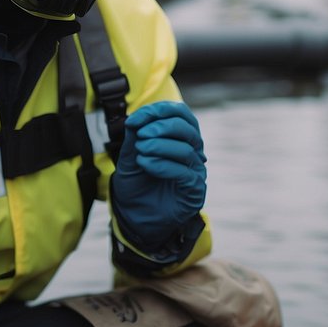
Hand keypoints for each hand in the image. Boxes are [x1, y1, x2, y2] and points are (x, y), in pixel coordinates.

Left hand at [112, 101, 206, 249]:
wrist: (134, 215)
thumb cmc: (136, 183)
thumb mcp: (131, 154)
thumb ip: (136, 135)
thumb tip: (138, 118)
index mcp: (181, 137)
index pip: (180, 113)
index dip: (158, 111)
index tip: (134, 120)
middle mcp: (193, 151)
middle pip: (188, 128)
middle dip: (162, 126)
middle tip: (141, 134)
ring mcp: (196, 171)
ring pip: (187, 149)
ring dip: (160, 146)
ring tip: (141, 151)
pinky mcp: (195, 191)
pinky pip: (185, 172)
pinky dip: (163, 165)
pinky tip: (145, 164)